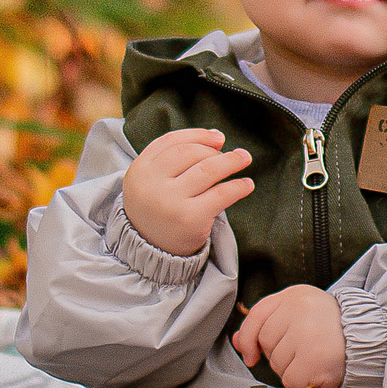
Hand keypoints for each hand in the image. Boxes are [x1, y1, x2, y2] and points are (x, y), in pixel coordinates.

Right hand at [122, 129, 252, 257]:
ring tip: (244, 159)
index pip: (171, 141)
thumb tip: (216, 138)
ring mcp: (171, 201)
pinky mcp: (190, 218)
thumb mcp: (152, 181)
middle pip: (190, 153)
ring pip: (208, 169)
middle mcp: (152, 184)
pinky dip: (238, 186)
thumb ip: (174, 158)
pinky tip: (246, 184)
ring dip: (231, 161)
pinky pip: (221, 193)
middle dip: (214, 150)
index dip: (198, 135)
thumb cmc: (157, 210)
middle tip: (232, 154)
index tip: (217, 137)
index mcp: (139, 170)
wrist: (151, 252)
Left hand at [233, 284, 346, 387]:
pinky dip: (302, 384)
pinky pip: (291, 381)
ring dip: (293, 371)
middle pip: (267, 343)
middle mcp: (300, 309)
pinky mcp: (315, 358)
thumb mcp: (300, 317)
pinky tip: (318, 374)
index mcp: (296, 295)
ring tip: (316, 360)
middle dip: (280, 355)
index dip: (248, 339)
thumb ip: (266, 326)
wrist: (372, 340)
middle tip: (306, 351)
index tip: (251, 355)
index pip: (256, 316)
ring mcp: (308, 333)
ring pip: (278, 364)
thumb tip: (237, 343)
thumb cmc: (333, 329)